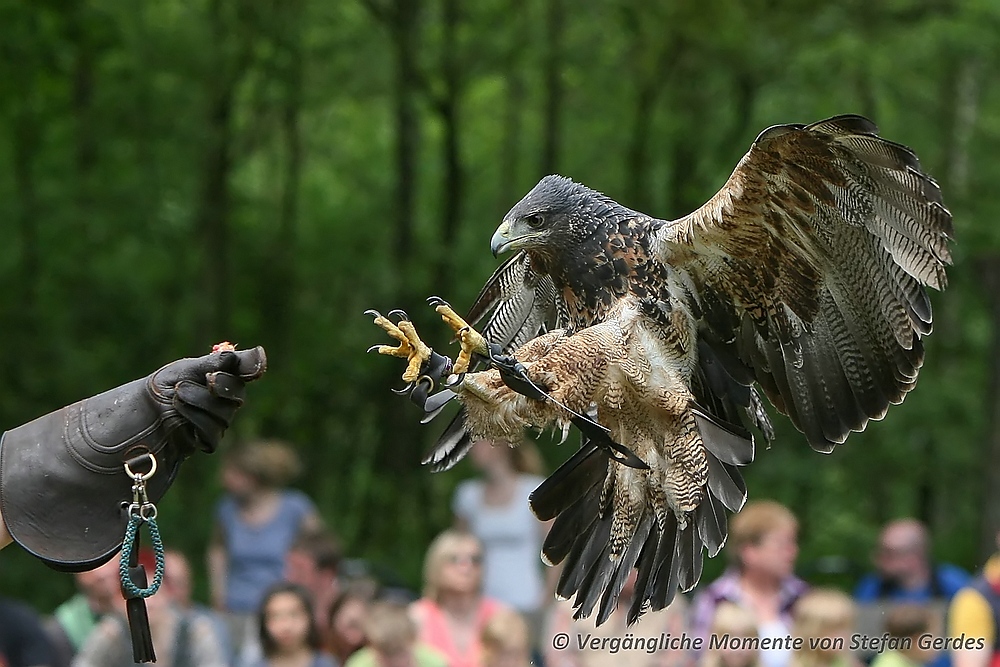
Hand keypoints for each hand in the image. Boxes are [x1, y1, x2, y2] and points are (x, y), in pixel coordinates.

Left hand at [149, 347, 266, 454]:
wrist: (139, 413)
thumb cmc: (163, 387)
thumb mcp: (189, 368)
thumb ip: (220, 362)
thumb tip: (261, 353)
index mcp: (224, 376)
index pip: (247, 370)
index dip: (250, 368)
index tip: (247, 366)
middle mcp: (226, 399)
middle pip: (237, 394)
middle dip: (221, 385)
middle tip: (205, 378)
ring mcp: (219, 420)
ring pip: (224, 414)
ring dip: (199, 402)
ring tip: (177, 396)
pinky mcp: (208, 440)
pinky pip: (212, 433)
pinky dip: (194, 420)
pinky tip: (178, 412)